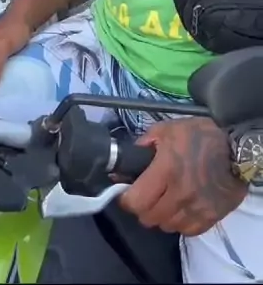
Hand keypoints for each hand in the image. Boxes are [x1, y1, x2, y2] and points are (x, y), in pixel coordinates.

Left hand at [119, 117, 246, 236]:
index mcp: (166, 171)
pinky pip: (186, 231)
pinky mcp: (210, 217)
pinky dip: (180, 223)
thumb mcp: (166, 129)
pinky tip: (181, 208)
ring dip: (161, 216)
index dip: (126, 200)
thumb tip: (128, 159)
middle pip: (148, 218)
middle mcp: (180, 194)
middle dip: (142, 208)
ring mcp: (196, 209)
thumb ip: (144, 144)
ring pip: (166, 226)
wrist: (235, 149)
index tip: (125, 194)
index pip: (136, 201)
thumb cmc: (198, 136)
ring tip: (164, 201)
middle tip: (146, 196)